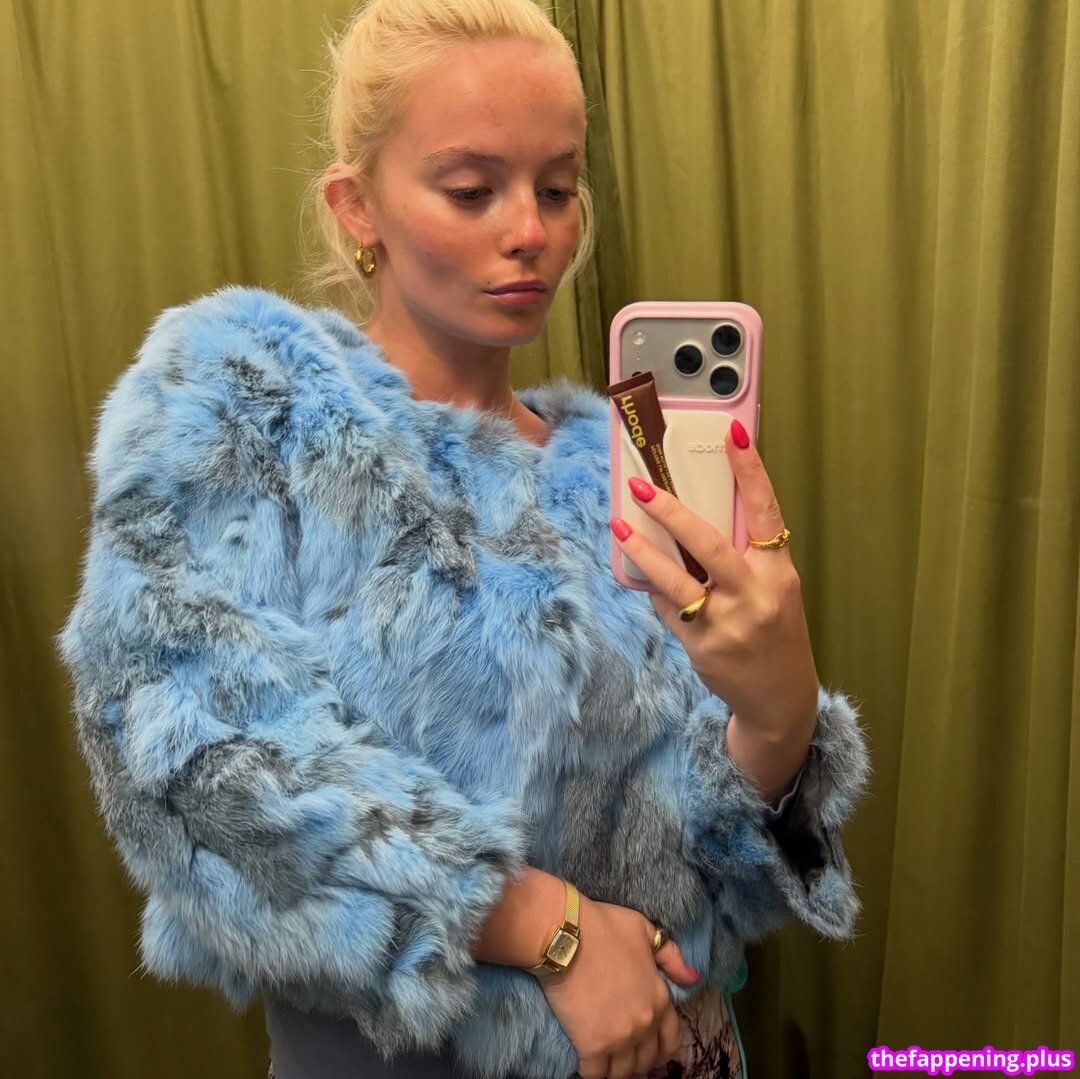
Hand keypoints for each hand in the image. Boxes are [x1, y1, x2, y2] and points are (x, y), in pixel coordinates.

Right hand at [539, 895, 696, 1078]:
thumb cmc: (603, 927)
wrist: (566, 935)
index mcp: (659, 999)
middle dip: (637, 1061)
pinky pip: (595, 1075)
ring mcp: (620, 1038)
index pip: (671, 1041)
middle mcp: (645, 1024)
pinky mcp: (592, 1046)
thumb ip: (670, 956)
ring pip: (624, 1073)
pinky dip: (591, 1073)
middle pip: (646, 1061)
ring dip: (615, 1070)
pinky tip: (586, 1063)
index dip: (660, 1050)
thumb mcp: (645, 931)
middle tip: (623, 1055)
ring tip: (605, 1061)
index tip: (647, 1050)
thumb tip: (692, 978)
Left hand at [609, 419, 817, 741]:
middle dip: (671, 512)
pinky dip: (655, 589)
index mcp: (778, 573)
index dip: (751, 471)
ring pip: (675, 579)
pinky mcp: (700, 646)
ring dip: (643, 550)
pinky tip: (642, 575)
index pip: (766, 512)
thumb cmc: (774, 632)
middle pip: (708, 543)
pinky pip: (668, 608)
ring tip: (619, 525)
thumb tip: (693, 521)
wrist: (780, 699)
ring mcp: (725, 622)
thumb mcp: (775, 591)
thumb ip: (744, 558)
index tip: (733, 434)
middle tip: (641, 486)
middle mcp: (754, 595)